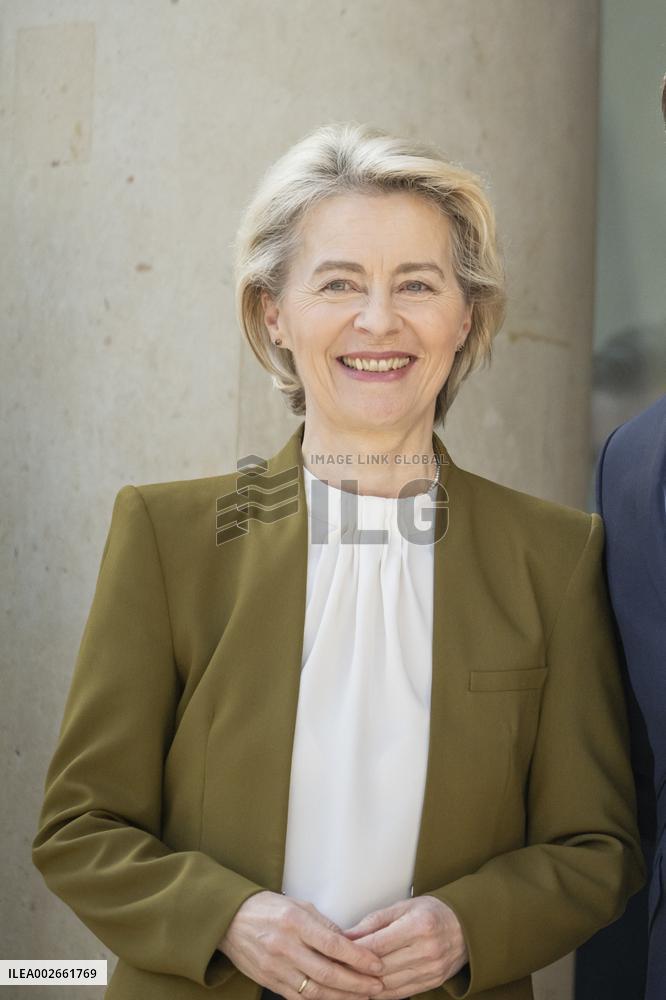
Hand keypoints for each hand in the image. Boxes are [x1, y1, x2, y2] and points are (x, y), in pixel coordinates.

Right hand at [218, 890, 385, 999]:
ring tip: (362, 997)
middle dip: (356, 983)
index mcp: (295, 922)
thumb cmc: (268, 908)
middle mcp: (285, 946)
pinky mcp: (269, 982)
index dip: (358, 958)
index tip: (376, 964)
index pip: (333, 945)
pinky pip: (299, 998)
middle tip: (377, 986)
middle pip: (327, 973)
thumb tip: (349, 944)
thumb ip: (323, 925)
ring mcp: (276, 967)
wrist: (230, 920)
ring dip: (342, 997)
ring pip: (315, 992)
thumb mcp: (298, 905)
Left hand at [343, 895, 467, 998]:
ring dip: (365, 985)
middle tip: (334, 969)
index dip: (353, 951)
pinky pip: (401, 993)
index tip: (334, 952)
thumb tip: (347, 935)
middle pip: (382, 967)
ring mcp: (431, 970)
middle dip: (355, 970)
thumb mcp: (404, 906)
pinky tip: (367, 989)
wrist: (466, 927)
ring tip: (346, 981)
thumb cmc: (430, 911)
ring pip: (389, 985)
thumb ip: (375, 921)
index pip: (377, 944)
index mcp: (418, 926)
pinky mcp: (432, 983)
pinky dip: (382, 994)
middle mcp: (426, 950)